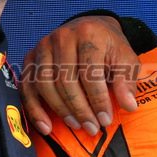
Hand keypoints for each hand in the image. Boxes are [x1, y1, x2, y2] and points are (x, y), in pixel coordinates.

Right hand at [22, 16, 140, 135]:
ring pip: (45, 84)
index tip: (106, 120)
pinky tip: (45, 127)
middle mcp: (62, 37)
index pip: (90, 72)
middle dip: (79, 109)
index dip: (98, 100)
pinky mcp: (31, 57)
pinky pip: (27, 86)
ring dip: (60, 110)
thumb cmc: (109, 47)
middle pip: (65, 80)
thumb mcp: (126, 59)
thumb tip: (129, 106)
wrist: (91, 28)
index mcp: (88, 34)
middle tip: (92, 128)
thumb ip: (127, 81)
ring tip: (75, 125)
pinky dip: (33, 109)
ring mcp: (43, 46)